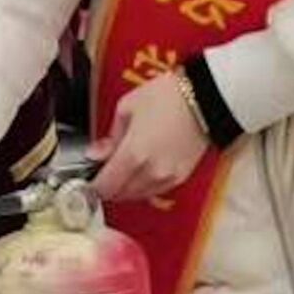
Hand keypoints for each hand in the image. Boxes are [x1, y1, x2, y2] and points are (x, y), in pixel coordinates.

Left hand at [94, 71, 213, 204]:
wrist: (206, 98)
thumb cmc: (167, 97)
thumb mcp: (127, 107)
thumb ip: (110, 136)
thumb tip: (95, 154)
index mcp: (133, 155)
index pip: (104, 187)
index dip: (92, 186)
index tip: (87, 180)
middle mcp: (150, 172)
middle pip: (119, 195)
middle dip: (108, 186)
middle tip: (103, 170)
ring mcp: (167, 177)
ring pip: (136, 196)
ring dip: (125, 187)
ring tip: (122, 168)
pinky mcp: (180, 177)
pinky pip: (154, 191)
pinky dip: (143, 185)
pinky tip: (141, 169)